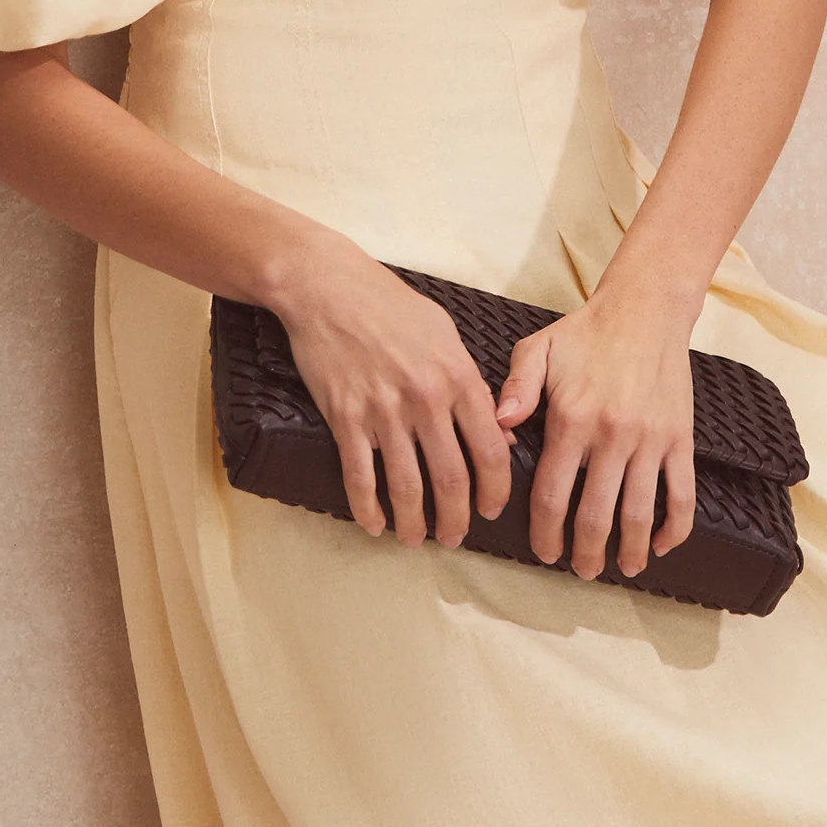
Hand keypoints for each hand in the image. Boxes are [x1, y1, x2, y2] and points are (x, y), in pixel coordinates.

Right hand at [273, 239, 513, 546]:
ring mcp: (383, 411)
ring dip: (413, 521)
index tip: (490, 510)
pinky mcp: (345, 417)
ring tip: (415, 539)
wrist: (328, 287)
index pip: (489, 450)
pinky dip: (367, 507)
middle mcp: (426, 399)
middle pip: (451, 478)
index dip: (494, 491)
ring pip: (406, 485)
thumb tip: (498, 431)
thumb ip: (473, 383)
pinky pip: (360, 475)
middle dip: (455, 519)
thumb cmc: (390, 305)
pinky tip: (373, 524)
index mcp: (458, 377)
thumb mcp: (446, 334)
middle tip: (453, 538)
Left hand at [494, 287, 697, 578]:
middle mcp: (612, 437)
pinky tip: (661, 545)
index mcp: (572, 420)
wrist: (645, 311)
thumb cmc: (586, 333)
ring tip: (620, 568)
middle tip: (581, 571)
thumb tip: (498, 425)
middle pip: (596, 515)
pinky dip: (674, 527)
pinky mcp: (680, 439)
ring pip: (640, 513)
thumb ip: (515, 388)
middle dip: (586, 552)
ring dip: (629, 549)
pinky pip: (682, 494)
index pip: (554, 494)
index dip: (547, 532)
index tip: (544, 552)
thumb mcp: (538, 349)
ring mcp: (651, 441)